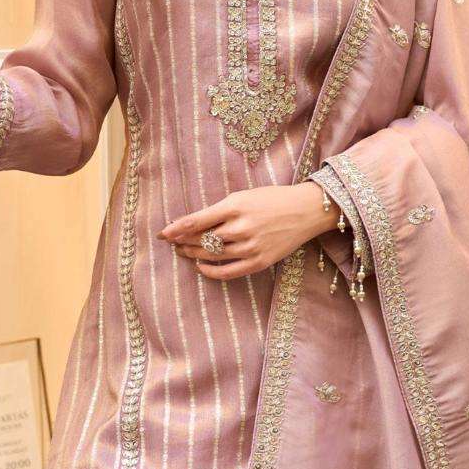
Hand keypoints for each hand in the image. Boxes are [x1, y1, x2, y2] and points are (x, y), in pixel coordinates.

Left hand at [157, 182, 338, 280]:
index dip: (176, 228)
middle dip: (183, 242)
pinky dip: (211, 271)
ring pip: (212, 255)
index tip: (162, 233)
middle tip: (172, 243)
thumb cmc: (272, 199)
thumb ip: (220, 210)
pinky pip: (228, 272)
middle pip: (202, 240)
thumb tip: (193, 224)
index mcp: (235, 206)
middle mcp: (241, 227)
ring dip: (194, 255)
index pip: (197, 220)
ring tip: (184, 252)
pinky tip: (201, 267)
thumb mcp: (244, 196)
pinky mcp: (259, 262)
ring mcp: (251, 246)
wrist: (305, 211)